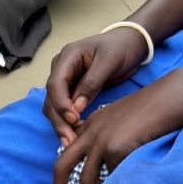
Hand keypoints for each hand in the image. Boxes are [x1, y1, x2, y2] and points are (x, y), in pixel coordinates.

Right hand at [45, 27, 151, 141]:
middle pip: (50, 99)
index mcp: (67, 58)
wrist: (132, 42)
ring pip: (54, 107)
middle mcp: (61, 70)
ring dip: (61, 125)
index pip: (55, 84)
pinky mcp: (73, 90)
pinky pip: (65, 108)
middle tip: (68, 138)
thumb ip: (91, 83)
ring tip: (70, 141)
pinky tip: (74, 134)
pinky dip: (68, 122)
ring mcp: (66, 81)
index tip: (73, 118)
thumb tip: (76, 108)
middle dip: (58, 120)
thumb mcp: (109, 62)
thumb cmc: (121, 46)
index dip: (60, 103)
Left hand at [53, 69, 182, 183]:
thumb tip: (99, 162)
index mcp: (88, 125)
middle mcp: (89, 133)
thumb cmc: (150, 109)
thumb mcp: (117, 119)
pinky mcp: (115, 149)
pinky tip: (127, 180)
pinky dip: (119, 183)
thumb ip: (103, 135)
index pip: (67, 153)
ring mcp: (100, 141)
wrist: (168, 98)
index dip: (66, 173)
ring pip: (85, 180)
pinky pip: (113, 176)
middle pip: (61, 166)